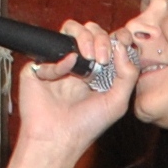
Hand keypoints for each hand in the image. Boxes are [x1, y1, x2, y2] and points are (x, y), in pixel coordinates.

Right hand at [6, 18, 137, 167]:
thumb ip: (128, 74)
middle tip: (103, 58)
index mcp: (100, 71)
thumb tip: (122, 45)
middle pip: (91, 31)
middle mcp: (81, 64)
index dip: (117, 37)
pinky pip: (50, 51)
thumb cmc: (87, 125)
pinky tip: (65, 72)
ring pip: (70, 29)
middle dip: (101, 38)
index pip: (110, 42)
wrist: (58, 138)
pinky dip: (60, 61)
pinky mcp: (40, 66)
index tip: (122, 42)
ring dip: (84, 37)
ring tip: (90, 57)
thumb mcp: (118, 102)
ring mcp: (60, 63)